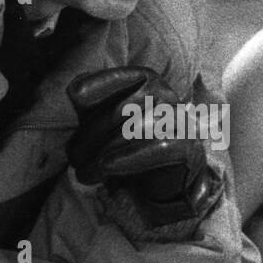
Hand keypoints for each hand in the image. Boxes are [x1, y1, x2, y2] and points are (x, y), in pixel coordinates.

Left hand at [66, 67, 222, 228]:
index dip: (99, 84)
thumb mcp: (104, 125)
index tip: (76, 96)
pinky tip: (108, 167)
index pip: (122, 79)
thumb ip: (91, 107)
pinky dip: (130, 158)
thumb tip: (76, 91)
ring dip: (104, 153)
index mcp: (147, 83)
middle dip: (91, 135)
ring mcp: (179, 121)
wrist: (163, 183)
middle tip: (74, 159)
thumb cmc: (127, 148)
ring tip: (85, 173)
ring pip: (136, 129)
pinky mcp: (188, 147)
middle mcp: (165, 96)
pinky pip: (159, 148)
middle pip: (121, 109)